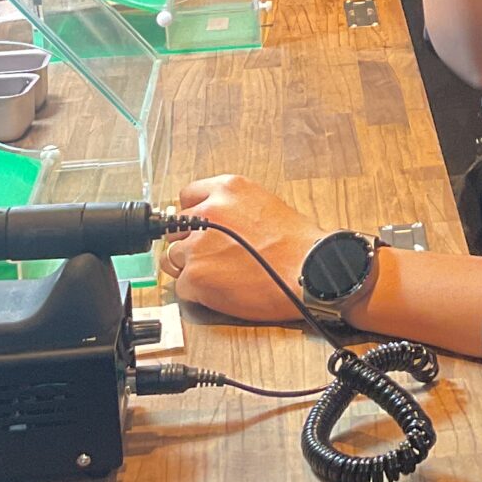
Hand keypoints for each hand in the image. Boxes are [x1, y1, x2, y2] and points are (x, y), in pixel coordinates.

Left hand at [168, 175, 320, 321]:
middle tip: (213, 256)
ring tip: (219, 275)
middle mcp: (207, 212)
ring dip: (191, 268)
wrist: (309, 272)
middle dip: (190, 243)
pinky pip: (182, 286)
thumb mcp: (265, 205)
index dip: (194, 217)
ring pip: (173, 258)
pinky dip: (198, 292)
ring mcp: (198, 245)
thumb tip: (215, 222)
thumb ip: (233, 209)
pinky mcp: (196, 276)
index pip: (187, 196)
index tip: (199, 228)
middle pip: (176, 229)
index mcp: (227, 189)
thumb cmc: (298, 245)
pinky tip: (222, 290)